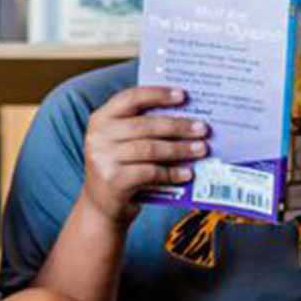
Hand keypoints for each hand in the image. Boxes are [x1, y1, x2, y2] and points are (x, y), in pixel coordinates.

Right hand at [78, 86, 208, 225]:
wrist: (102, 206)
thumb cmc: (121, 168)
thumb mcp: (123, 143)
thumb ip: (143, 128)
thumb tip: (186, 117)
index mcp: (101, 119)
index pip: (130, 98)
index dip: (157, 94)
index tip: (183, 95)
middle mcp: (98, 136)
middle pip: (145, 125)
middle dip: (178, 126)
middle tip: (202, 129)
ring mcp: (103, 159)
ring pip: (150, 149)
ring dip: (180, 149)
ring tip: (201, 149)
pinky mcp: (114, 181)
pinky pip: (150, 172)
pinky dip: (172, 172)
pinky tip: (187, 173)